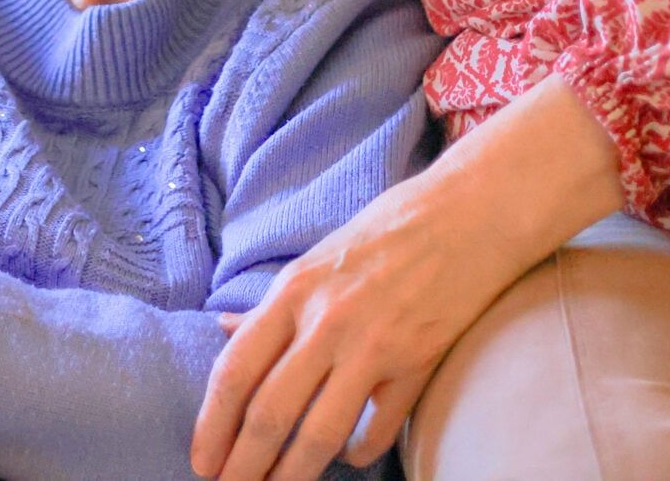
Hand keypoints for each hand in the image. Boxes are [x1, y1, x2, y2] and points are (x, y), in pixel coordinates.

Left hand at [191, 76, 623, 480]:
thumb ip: (271, 304)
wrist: (466, 214)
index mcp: (292, 293)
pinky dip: (359, 452)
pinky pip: (379, 428)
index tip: (203, 461)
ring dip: (292, 475)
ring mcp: (373, 346)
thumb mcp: (315, 258)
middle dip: (243, 465)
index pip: (235, 372)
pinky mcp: (417, 363)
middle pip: (269, 413)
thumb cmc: (386, 232)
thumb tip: (224, 329)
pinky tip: (349, 458)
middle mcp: (325, 321)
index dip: (212, 426)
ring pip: (319, 432)